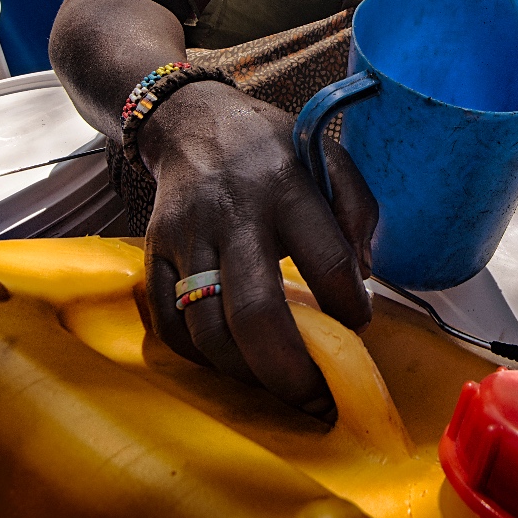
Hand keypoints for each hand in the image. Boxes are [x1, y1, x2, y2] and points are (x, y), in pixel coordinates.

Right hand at [140, 80, 377, 421]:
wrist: (191, 122)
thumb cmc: (270, 148)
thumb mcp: (326, 155)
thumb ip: (357, 207)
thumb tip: (363, 272)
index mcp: (285, 185)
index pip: (327, 260)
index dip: (350, 306)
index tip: (360, 321)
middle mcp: (232, 212)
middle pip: (256, 311)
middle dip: (290, 369)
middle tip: (315, 395)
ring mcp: (187, 236)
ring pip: (207, 329)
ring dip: (246, 373)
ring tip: (277, 385)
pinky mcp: (155, 253)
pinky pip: (170, 324)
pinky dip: (201, 357)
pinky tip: (234, 362)